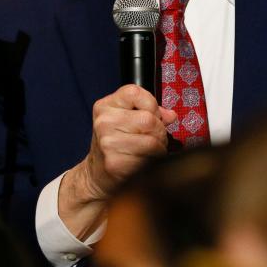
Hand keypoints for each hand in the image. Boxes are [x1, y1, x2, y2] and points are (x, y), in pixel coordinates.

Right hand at [58, 84, 176, 238]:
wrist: (96, 174)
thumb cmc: (114, 144)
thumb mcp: (124, 120)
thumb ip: (148, 112)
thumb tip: (170, 115)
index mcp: (105, 106)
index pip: (135, 93)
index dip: (151, 104)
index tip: (152, 114)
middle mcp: (104, 122)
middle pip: (149, 119)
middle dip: (159, 131)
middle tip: (154, 138)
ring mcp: (108, 143)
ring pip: (152, 141)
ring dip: (159, 148)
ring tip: (149, 151)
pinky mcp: (115, 163)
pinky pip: (149, 159)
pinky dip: (153, 161)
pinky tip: (143, 161)